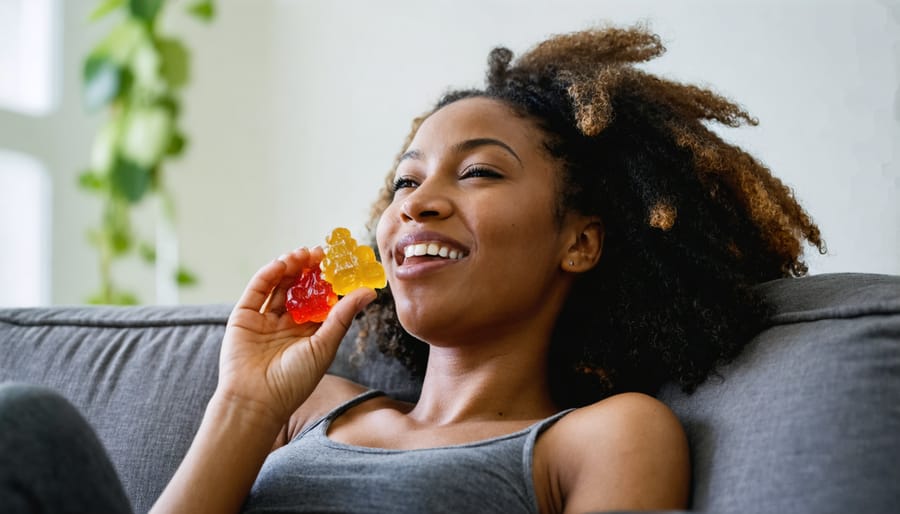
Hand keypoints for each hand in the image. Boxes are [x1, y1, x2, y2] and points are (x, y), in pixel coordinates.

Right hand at [217, 247, 375, 423]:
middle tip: (321, 253)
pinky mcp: (244, 316)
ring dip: (291, 267)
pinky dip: (268, 274)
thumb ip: (343, 315)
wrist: (256, 400)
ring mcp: (265, 319)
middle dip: (310, 269)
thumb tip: (369, 292)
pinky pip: (257, 290)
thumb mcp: (324, 345)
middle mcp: (287, 324)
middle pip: (300, 288)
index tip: (342, 263)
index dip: (330, 281)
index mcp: (309, 332)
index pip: (322, 299)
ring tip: (304, 253)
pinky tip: (282, 263)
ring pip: (279, 285)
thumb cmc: (294, 381)